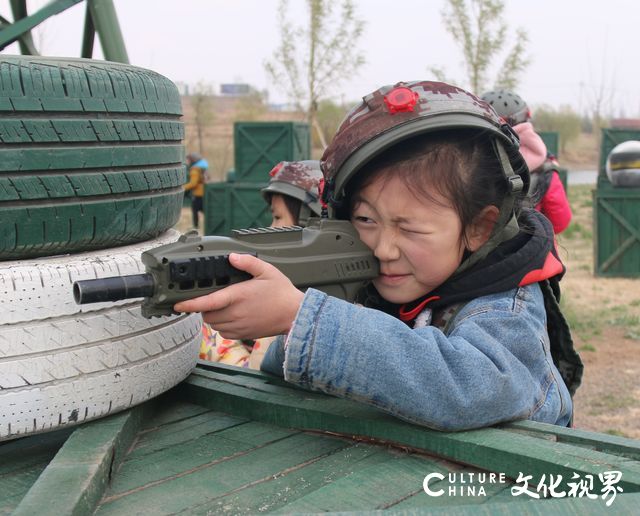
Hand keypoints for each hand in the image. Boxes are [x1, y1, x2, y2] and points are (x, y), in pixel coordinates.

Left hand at [174, 253, 304, 339]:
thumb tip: (232, 256)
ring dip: (213, 316)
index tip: (177, 305)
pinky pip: (223, 333)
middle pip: (207, 314)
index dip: (189, 304)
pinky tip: (231, 316)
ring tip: (224, 306)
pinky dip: (221, 325)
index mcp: (238, 296)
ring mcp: (239, 326)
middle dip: (205, 306)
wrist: (295, 315)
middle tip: (215, 296)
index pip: (207, 302)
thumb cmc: (282, 293)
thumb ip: (248, 263)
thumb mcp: (267, 271)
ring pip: (213, 324)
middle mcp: (236, 313)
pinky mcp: (243, 335)